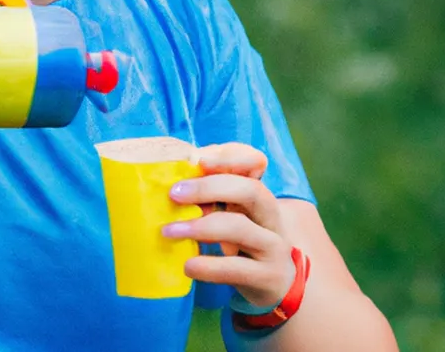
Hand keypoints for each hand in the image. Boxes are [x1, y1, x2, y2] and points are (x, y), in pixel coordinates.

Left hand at [163, 142, 296, 309]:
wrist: (276, 287)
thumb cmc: (243, 244)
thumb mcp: (230, 216)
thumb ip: (208, 199)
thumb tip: (171, 188)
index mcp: (258, 195)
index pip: (255, 163)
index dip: (230, 158)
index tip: (199, 160)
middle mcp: (271, 216)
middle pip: (251, 190)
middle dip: (211, 188)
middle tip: (174, 194)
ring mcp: (273, 247)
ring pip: (242, 229)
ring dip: (202, 227)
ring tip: (169, 231)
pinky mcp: (268, 277)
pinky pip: (237, 269)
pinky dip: (210, 266)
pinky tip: (188, 266)